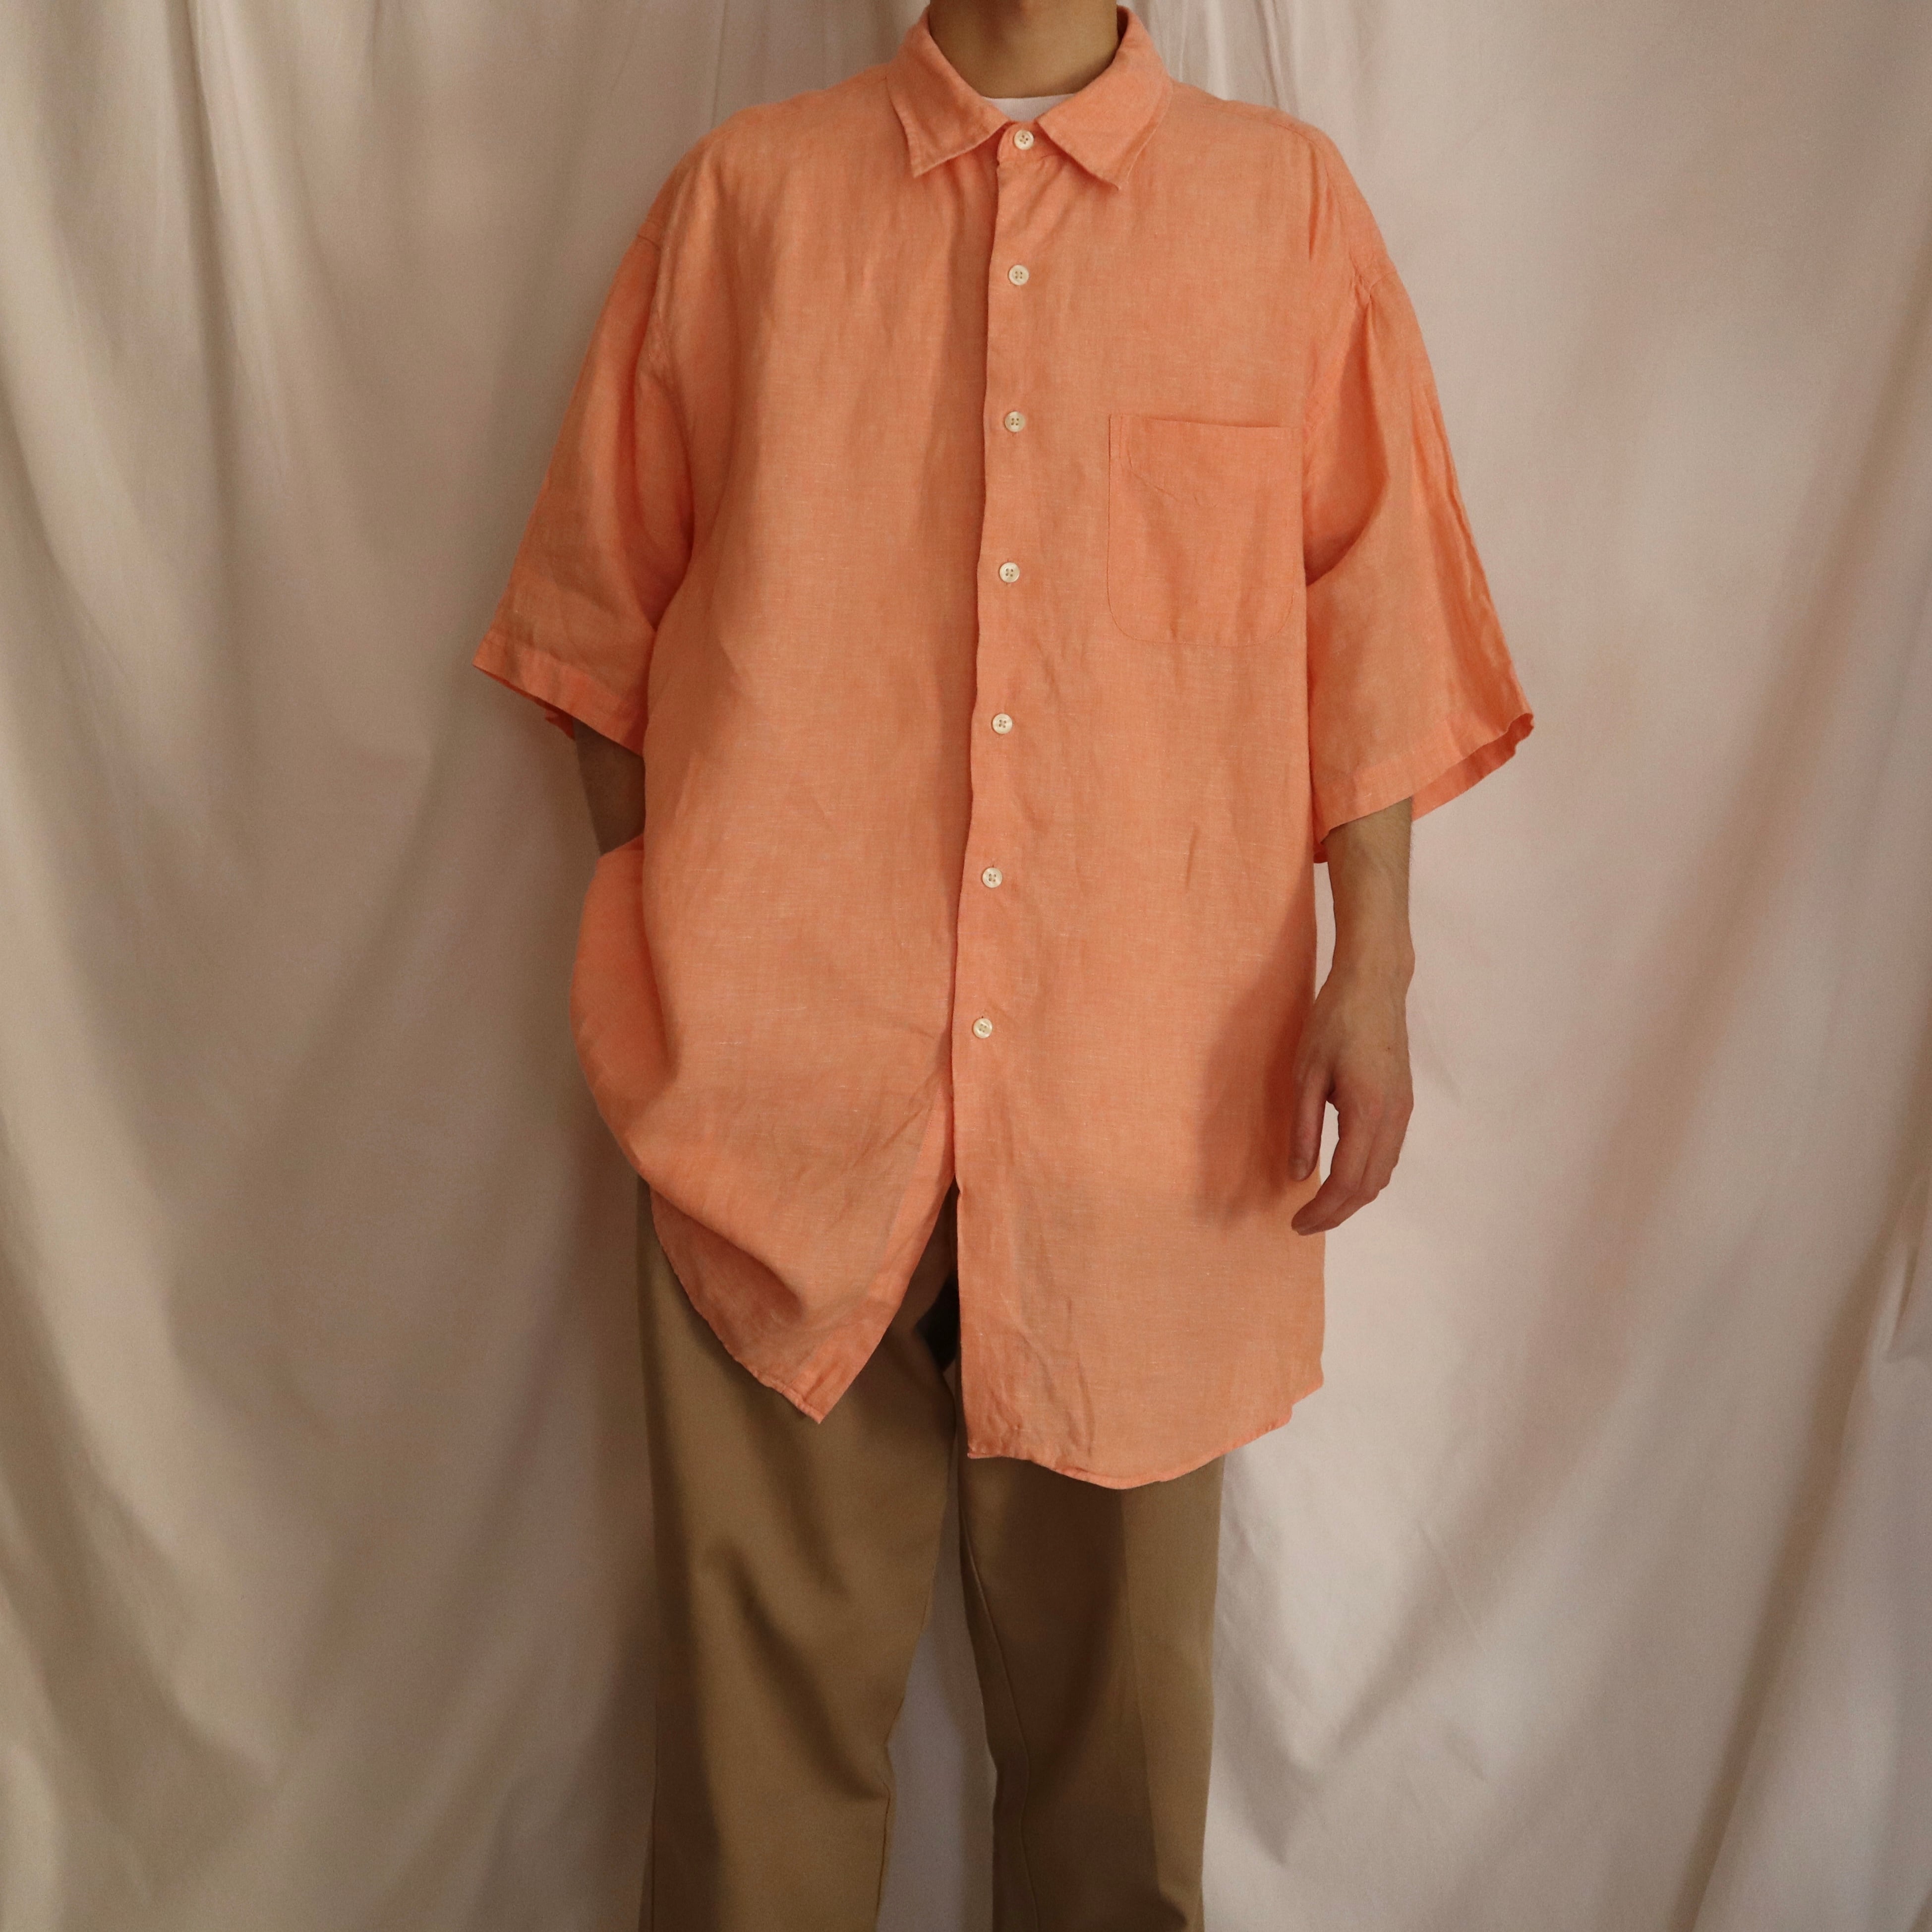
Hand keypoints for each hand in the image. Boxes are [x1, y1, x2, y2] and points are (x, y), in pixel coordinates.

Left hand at [1288, 953, 1413, 1234]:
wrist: (1374, 984)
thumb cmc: (1335, 1021)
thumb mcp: (1305, 1073)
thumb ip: (1303, 1128)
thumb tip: (1298, 1174)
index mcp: (1367, 1111)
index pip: (1347, 1181)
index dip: (1322, 1210)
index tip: (1296, 1223)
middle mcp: (1393, 1117)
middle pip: (1370, 1186)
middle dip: (1337, 1213)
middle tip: (1304, 1223)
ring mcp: (1403, 1111)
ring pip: (1383, 1173)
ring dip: (1353, 1197)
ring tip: (1320, 1205)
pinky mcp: (1404, 1102)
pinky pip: (1389, 1154)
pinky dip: (1366, 1175)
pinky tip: (1342, 1175)